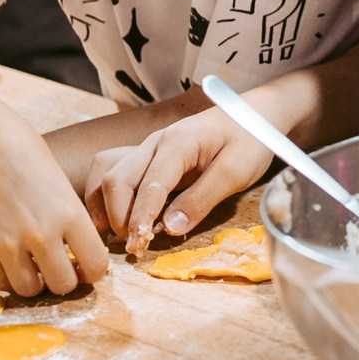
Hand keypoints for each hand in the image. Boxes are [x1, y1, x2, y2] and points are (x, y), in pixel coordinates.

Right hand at [0, 118, 110, 297]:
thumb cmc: (26, 155)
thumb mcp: (62, 186)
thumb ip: (71, 222)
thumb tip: (79, 258)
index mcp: (70, 213)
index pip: (96, 266)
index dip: (93, 271)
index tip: (84, 265)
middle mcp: (41, 232)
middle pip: (64, 285)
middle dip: (64, 280)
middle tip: (57, 268)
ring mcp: (7, 242)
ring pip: (30, 290)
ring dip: (34, 282)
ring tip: (31, 265)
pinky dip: (6, 277)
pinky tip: (9, 262)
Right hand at [85, 108, 269, 254]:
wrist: (253, 115)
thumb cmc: (250, 139)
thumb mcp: (236, 171)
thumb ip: (203, 198)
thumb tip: (171, 228)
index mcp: (178, 143)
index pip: (149, 183)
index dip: (140, 216)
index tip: (139, 244)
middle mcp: (154, 143)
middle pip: (116, 178)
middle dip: (118, 215)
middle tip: (134, 245)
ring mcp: (148, 148)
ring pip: (107, 173)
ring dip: (104, 205)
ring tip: (119, 234)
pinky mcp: (148, 157)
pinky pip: (114, 171)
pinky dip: (106, 196)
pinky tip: (115, 217)